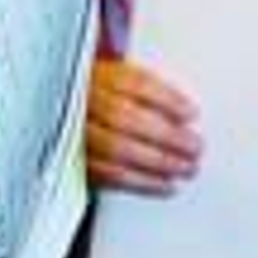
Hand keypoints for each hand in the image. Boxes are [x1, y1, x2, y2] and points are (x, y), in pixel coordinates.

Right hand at [86, 57, 201, 192]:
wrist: (62, 115)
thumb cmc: (101, 96)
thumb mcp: (117, 74)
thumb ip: (140, 76)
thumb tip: (174, 95)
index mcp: (97, 75)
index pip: (134, 84)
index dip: (166, 100)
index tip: (191, 113)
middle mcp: (83, 103)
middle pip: (126, 118)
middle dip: (167, 136)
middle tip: (195, 146)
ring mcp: (76, 134)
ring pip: (118, 149)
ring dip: (160, 162)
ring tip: (187, 167)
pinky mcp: (77, 163)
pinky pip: (110, 176)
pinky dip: (143, 182)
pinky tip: (166, 184)